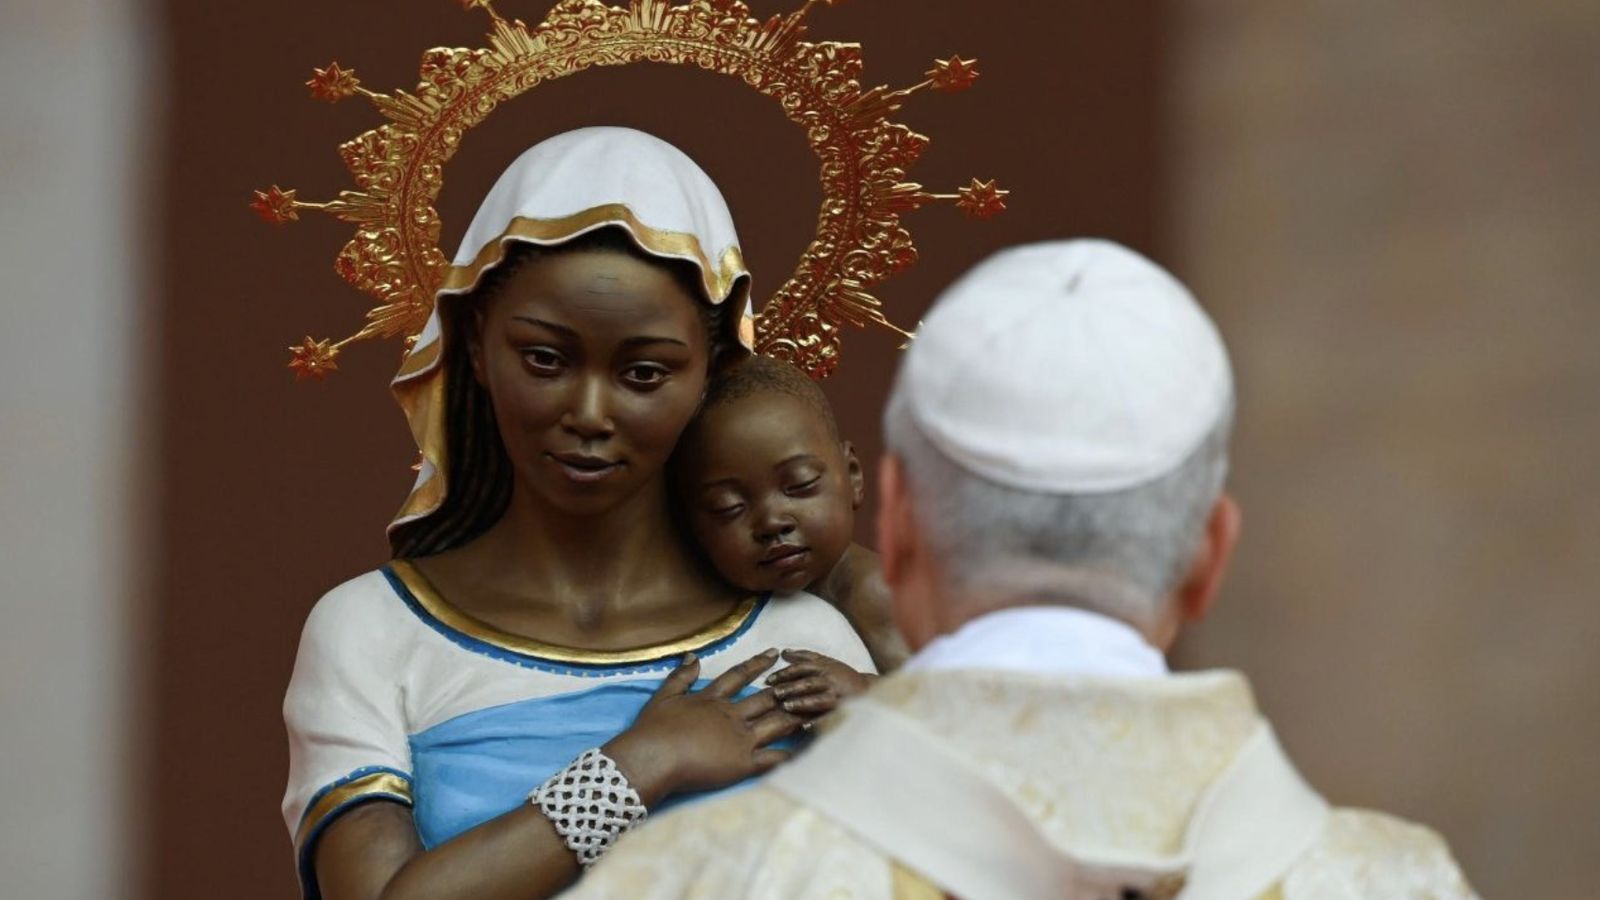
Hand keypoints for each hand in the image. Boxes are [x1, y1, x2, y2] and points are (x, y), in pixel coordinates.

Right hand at [603, 649, 804, 799]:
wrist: (653, 757)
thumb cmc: (653, 730)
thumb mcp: (664, 696)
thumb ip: (681, 676)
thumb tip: (692, 656)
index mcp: (713, 699)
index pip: (740, 676)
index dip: (759, 664)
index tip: (775, 653)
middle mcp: (732, 715)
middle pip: (767, 698)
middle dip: (791, 688)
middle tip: (810, 680)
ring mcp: (740, 738)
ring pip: (777, 724)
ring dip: (798, 717)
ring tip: (819, 711)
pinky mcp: (743, 762)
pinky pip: (773, 758)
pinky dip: (792, 755)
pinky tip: (809, 753)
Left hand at [765, 649, 873, 717]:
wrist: (867, 690)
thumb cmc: (842, 675)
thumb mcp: (826, 661)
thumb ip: (805, 656)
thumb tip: (783, 652)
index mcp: (824, 667)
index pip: (802, 668)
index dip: (785, 673)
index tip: (769, 679)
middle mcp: (830, 680)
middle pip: (808, 682)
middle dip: (790, 687)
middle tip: (774, 693)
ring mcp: (837, 696)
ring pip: (818, 699)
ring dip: (802, 703)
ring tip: (787, 707)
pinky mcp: (842, 711)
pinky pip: (829, 717)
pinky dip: (817, 722)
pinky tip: (805, 727)